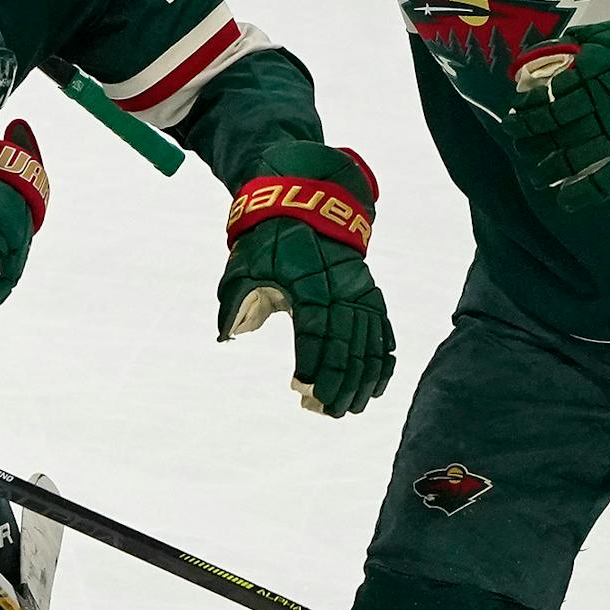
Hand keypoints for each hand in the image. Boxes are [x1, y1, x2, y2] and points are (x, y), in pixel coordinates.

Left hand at [217, 140, 394, 416]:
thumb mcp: (244, 263)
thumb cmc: (269, 235)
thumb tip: (225, 334)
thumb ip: (235, 301)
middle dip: (338, 383)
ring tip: (349, 408)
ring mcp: (361, 291)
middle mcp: (342, 290)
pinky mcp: (370, 292)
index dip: (312, 365)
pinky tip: (376, 387)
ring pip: (370, 343)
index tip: (302, 389)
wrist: (307, 198)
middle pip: (347, 346)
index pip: (316, 334)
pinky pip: (383, 332)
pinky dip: (382, 361)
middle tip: (325, 410)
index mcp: (309, 284)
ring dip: (362, 379)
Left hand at [504, 0, 609, 210]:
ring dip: (548, 169)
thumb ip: (572, 46)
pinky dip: (584, 192)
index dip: (524, 115)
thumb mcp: (604, 34)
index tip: (513, 120)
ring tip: (537, 176)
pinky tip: (565, 201)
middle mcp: (596, 106)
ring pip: (572, 156)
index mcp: (585, 76)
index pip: (542, 102)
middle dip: (529, 142)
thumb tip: (540, 56)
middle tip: (520, 147)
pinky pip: (608, 177)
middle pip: (551, 131)